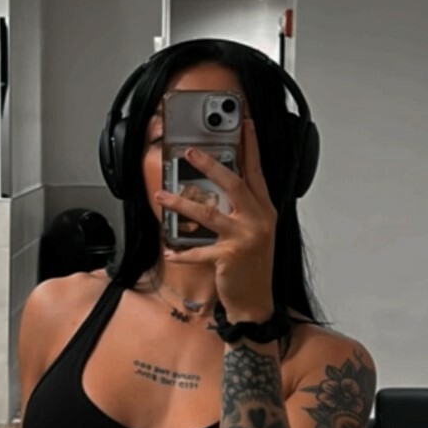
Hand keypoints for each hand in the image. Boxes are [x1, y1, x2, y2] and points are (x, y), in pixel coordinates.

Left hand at [154, 118, 276, 318]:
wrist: (256, 302)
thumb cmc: (253, 269)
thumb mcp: (256, 235)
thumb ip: (244, 212)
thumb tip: (222, 192)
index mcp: (264, 211)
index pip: (257, 173)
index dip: (251, 148)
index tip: (245, 125)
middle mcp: (257, 221)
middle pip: (233, 184)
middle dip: (210, 165)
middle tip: (190, 152)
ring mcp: (243, 238)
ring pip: (208, 213)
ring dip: (182, 204)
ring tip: (163, 196)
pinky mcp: (228, 257)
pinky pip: (199, 251)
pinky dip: (182, 253)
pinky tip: (170, 252)